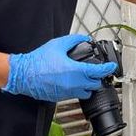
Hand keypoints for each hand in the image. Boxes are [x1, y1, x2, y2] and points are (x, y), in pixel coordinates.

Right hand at [2, 34, 117, 101]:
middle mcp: (74, 84)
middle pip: (95, 84)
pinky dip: (78, 89)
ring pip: (86, 92)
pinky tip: (73, 81)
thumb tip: (84, 39)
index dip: (108, 69)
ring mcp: (67, 92)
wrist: (23, 74)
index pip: (98, 72)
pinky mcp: (61, 97)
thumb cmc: (38, 61)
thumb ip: (74, 40)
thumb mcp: (58, 44)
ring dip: (88, 85)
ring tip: (85, 77)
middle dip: (98, 78)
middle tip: (97, 71)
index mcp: (75, 71)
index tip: (112, 67)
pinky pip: (75, 95)